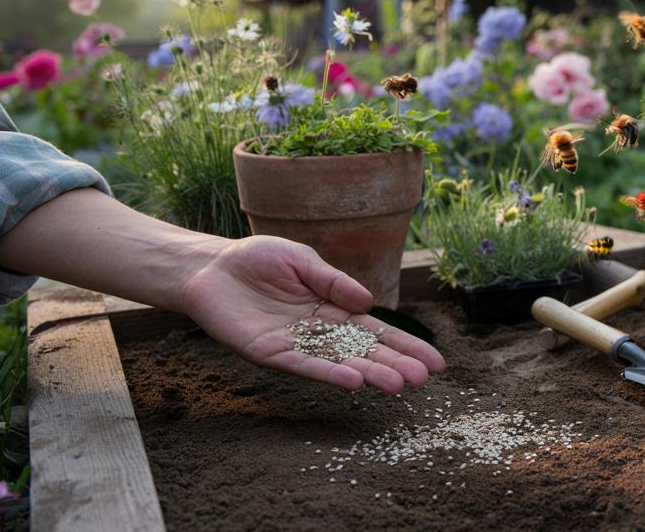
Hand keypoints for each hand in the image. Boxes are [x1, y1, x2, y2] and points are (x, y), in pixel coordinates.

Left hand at [177, 235, 444, 392]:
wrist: (209, 267)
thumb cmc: (257, 260)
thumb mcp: (303, 261)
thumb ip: (334, 281)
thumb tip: (369, 301)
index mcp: (333, 309)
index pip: (376, 331)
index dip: (405, 345)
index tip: (434, 362)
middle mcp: (319, 333)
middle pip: (364, 351)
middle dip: (395, 364)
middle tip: (423, 379)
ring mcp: (296, 345)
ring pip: (340, 363)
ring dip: (369, 374)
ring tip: (398, 384)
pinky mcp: (269, 352)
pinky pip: (303, 366)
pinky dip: (328, 374)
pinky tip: (353, 381)